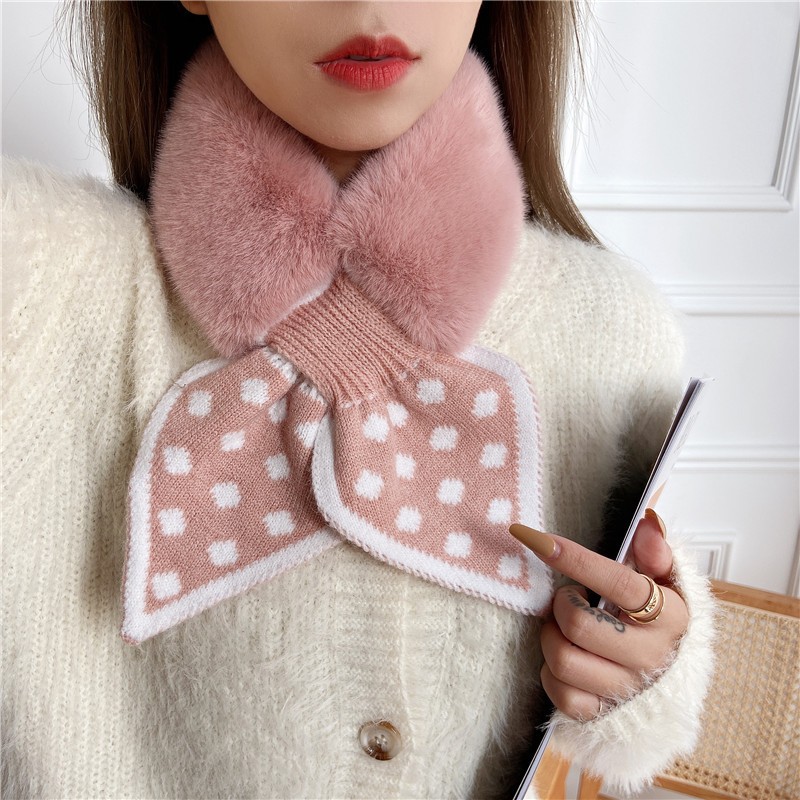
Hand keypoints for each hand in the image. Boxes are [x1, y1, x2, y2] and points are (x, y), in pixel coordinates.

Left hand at [509, 512, 688, 720]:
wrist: (673, 679)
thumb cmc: (660, 619)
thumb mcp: (667, 581)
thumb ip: (657, 552)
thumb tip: (647, 523)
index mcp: (668, 616)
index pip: (618, 583)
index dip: (575, 559)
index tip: (538, 539)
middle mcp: (651, 656)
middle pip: (579, 625)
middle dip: (561, 604)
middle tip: (568, 597)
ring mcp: (626, 688)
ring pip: (564, 660)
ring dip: (551, 636)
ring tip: (564, 626)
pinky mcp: (604, 713)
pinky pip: (561, 694)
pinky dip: (551, 672)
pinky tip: (564, 653)